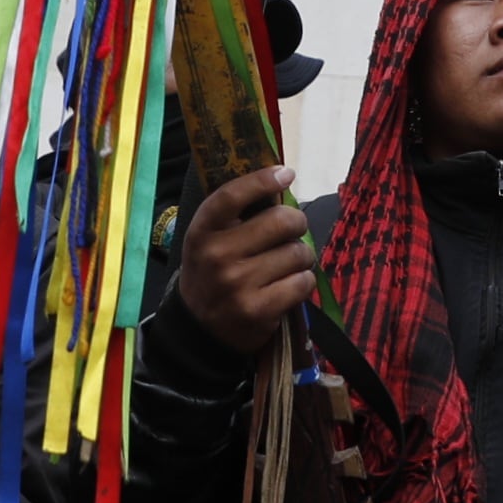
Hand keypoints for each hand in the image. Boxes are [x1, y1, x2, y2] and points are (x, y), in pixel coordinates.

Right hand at [175, 165, 314, 355]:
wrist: (199, 329)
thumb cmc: (211, 274)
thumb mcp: (208, 241)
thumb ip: (234, 216)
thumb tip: (279, 181)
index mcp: (202, 232)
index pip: (233, 195)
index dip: (263, 180)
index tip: (286, 173)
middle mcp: (217, 256)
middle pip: (280, 221)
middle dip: (296, 222)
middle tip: (294, 228)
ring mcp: (238, 284)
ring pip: (297, 253)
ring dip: (301, 256)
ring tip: (289, 262)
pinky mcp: (259, 310)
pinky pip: (302, 282)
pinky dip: (303, 281)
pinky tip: (289, 284)